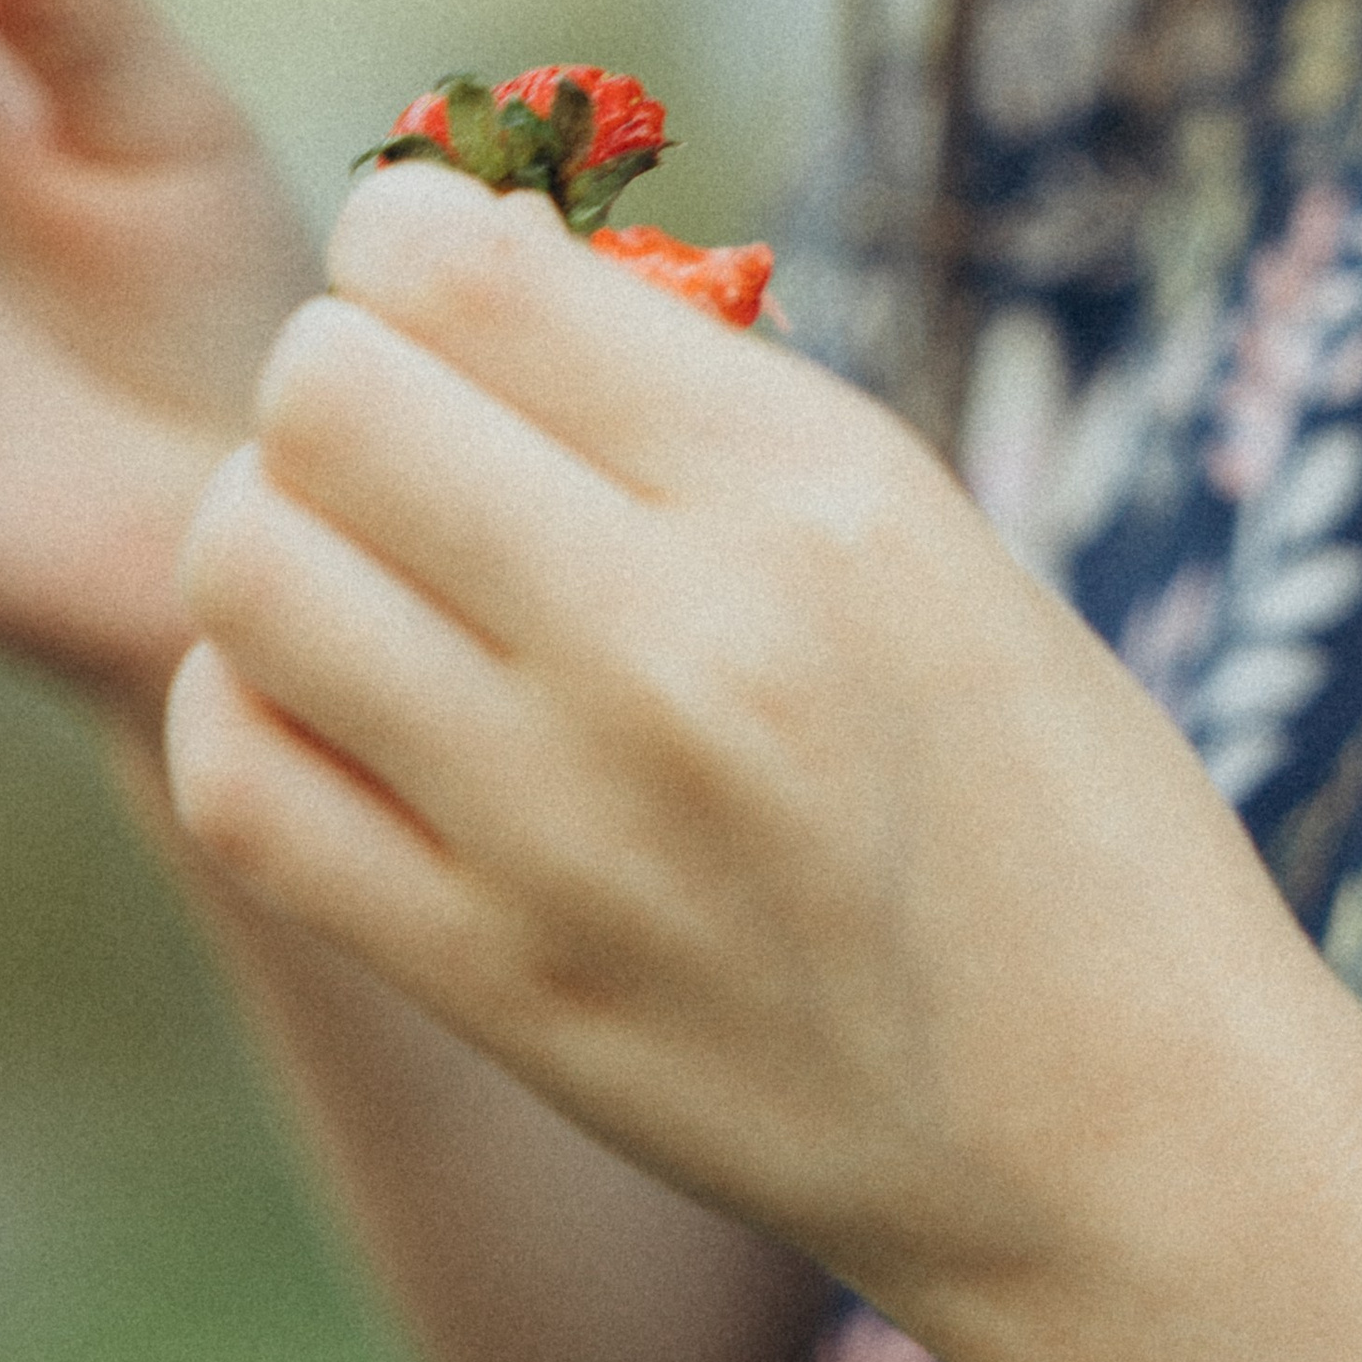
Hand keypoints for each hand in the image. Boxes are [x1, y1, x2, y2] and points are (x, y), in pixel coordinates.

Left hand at [168, 159, 1292, 1331]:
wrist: (1122, 1131)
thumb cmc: (1044, 789)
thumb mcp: (925, 526)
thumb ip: (696, 398)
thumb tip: (457, 267)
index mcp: (810, 496)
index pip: (465, 267)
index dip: (401, 230)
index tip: (435, 269)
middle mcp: (675, 647)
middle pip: (321, 400)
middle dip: (333, 370)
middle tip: (398, 416)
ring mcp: (568, 834)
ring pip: (244, 569)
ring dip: (275, 526)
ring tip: (365, 556)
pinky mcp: (493, 984)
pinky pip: (239, 777)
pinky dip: (251, 697)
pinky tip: (338, 693)